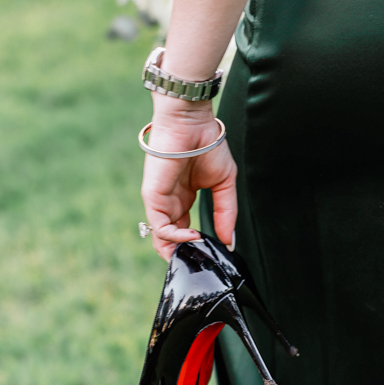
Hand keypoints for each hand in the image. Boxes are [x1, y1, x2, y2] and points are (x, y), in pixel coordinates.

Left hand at [140, 98, 237, 261]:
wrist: (191, 122)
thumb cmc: (207, 144)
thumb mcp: (224, 184)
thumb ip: (226, 213)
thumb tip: (230, 241)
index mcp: (183, 198)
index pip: (184, 231)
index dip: (196, 246)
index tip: (211, 253)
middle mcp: (170, 202)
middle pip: (170, 240)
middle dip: (184, 255)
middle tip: (201, 262)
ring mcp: (160, 201)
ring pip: (162, 238)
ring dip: (179, 251)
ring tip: (198, 251)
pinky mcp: (153, 197)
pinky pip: (160, 226)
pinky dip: (175, 237)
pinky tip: (193, 236)